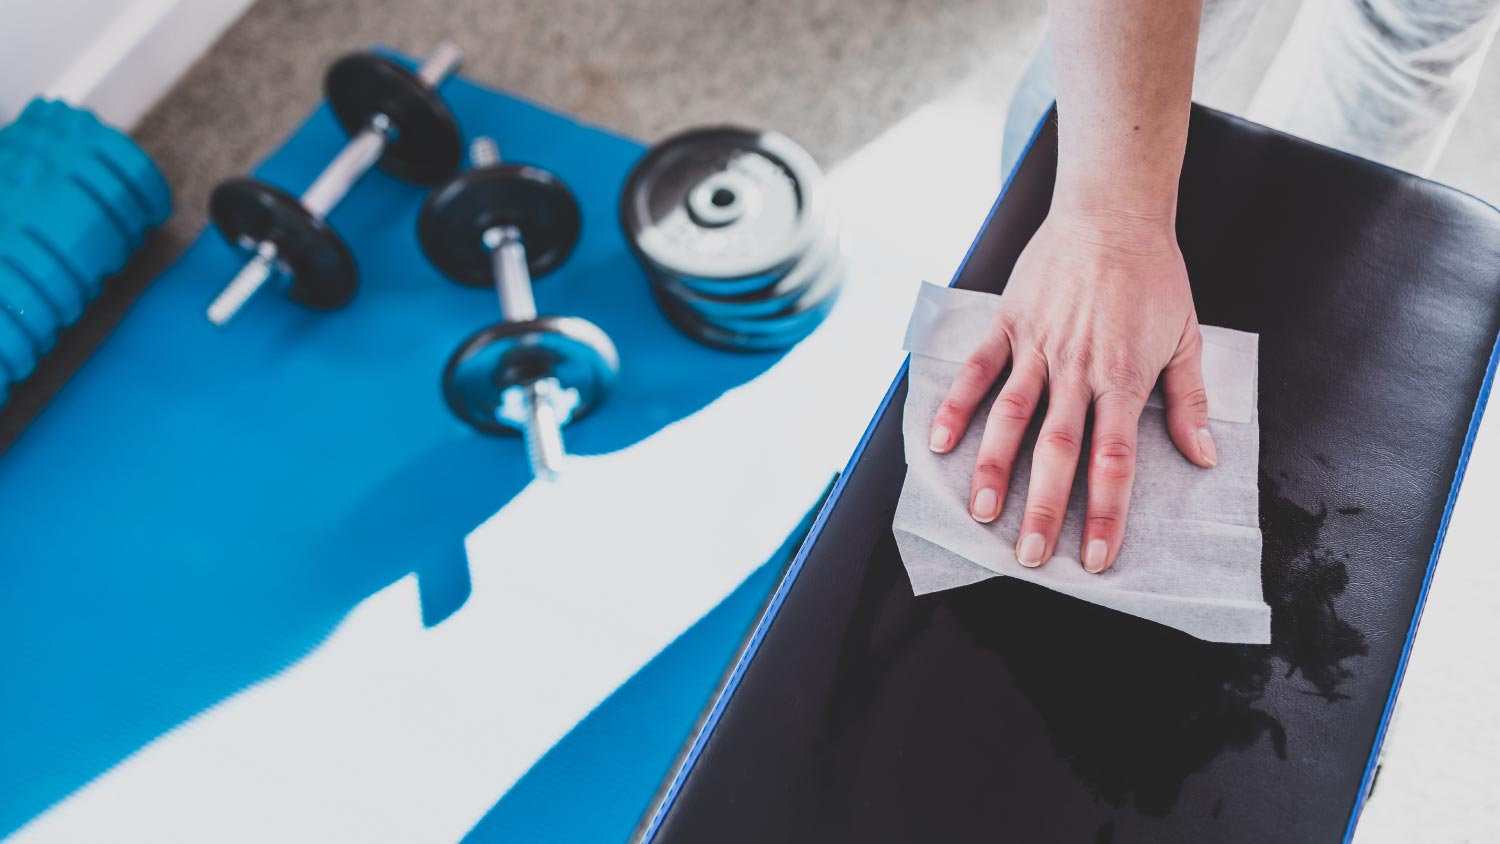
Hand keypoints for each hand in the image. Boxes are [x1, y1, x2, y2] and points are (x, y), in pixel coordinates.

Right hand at [927, 209, 1215, 572]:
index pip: (1113, 460)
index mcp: (1123, 378)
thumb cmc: (1153, 275)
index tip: (1098, 557)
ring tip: (980, 513)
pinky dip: (957, 406)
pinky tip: (940, 443)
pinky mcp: (1010, 324)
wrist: (1113, 211)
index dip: (1106, 513)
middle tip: (1029, 556)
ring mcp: (1038, 347)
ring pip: (1011, 418)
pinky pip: (978, 371)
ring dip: (994, 468)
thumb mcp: (1186, 337)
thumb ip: (1188, 402)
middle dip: (1044, 508)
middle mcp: (1077, 370)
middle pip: (1058, 451)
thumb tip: (1203, 457)